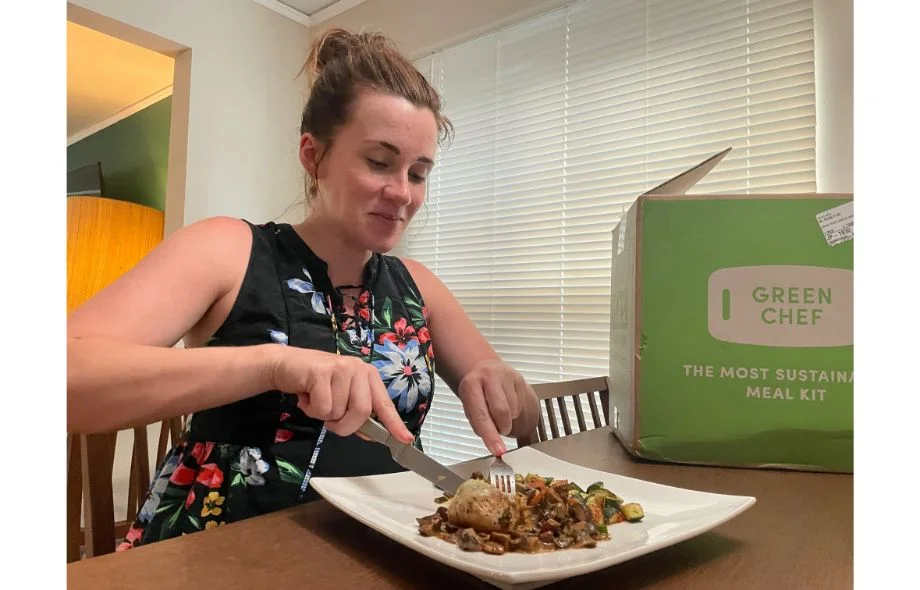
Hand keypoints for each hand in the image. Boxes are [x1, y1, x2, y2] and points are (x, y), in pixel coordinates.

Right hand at [268, 346, 412, 443]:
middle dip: (344, 425)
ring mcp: (341, 368)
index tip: (406, 440)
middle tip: (328, 420)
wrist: (284, 365)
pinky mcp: (322, 372)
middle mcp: (358, 369)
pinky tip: (306, 395)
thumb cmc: (314, 383)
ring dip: (323, 416)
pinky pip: (322, 408)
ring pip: (339, 412)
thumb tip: (371, 436)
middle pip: (361, 412)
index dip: (394, 424)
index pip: (384, 404)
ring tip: (315, 399)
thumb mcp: (339, 397)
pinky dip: (311, 410)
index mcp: (368, 376)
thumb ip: (355, 414)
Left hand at [457, 360, 538, 455]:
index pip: (481, 415)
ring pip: (513, 410)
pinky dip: (515, 411)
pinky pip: (522, 404)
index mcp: (470, 385)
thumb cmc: (476, 392)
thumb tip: (494, 444)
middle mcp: (488, 377)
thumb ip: (479, 423)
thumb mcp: (470, 405)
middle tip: (499, 428)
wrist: (484, 368)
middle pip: (502, 411)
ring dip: (508, 419)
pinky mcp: (519, 378)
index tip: (498, 451)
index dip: (490, 435)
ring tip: (499, 411)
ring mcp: (506, 376)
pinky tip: (507, 403)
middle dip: (503, 427)